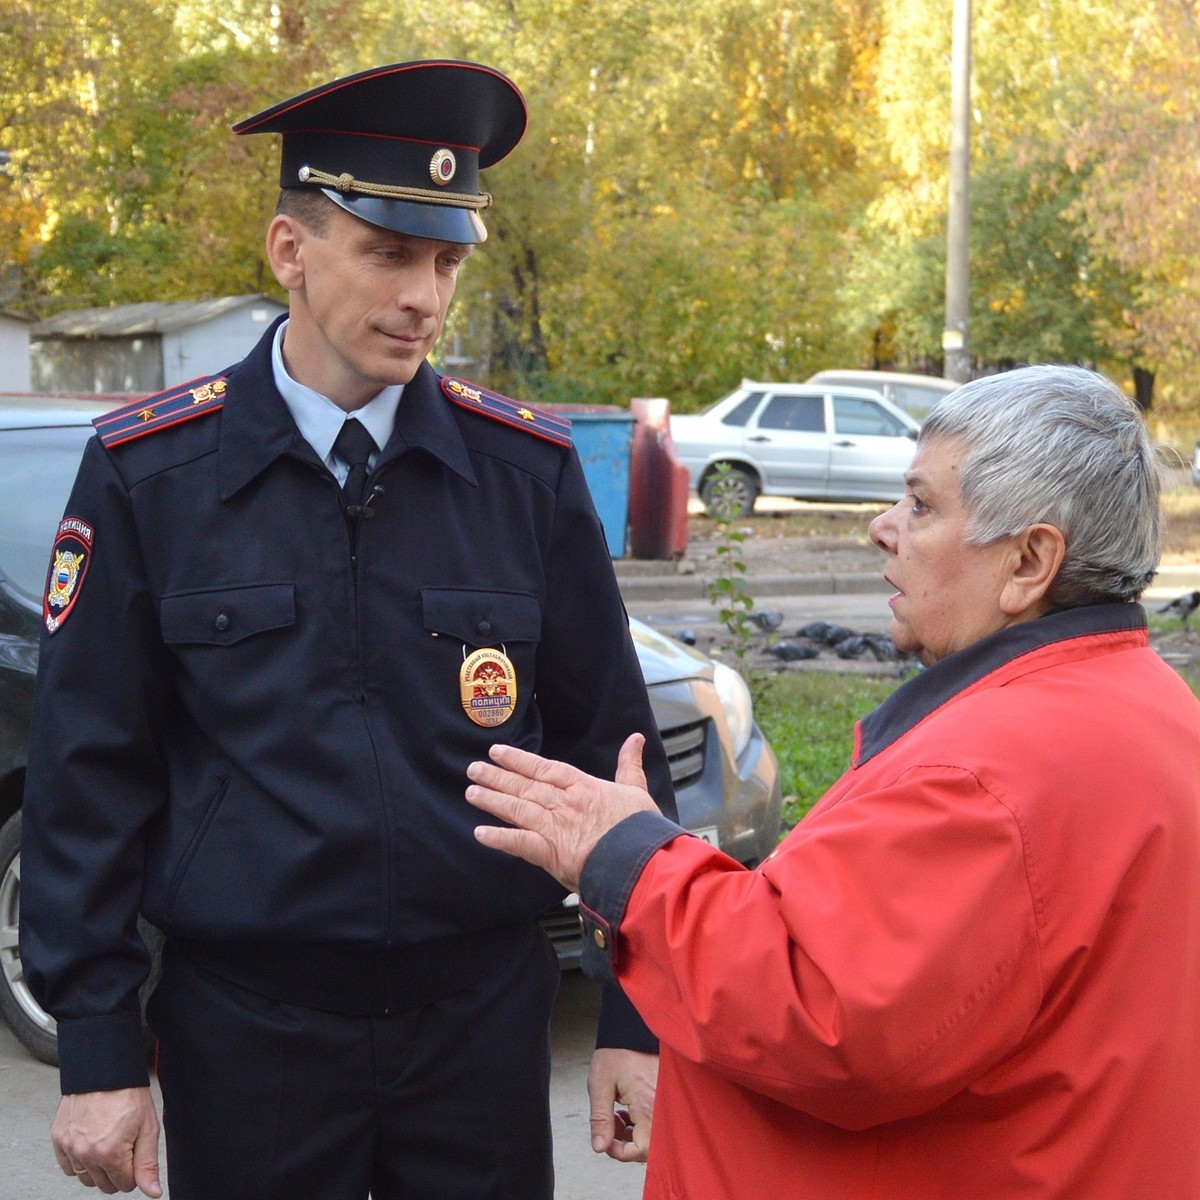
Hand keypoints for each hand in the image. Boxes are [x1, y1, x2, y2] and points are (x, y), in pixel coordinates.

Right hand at [51, 1087, 162, 1196]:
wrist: (104, 1070)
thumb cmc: (128, 1094)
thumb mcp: (148, 1127)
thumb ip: (148, 1164)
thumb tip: (152, 1192)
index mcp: (110, 1153)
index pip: (125, 1185)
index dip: (135, 1170)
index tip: (136, 1151)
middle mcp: (86, 1154)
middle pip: (105, 1185)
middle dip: (118, 1171)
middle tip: (124, 1144)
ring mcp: (69, 1148)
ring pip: (86, 1179)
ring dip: (98, 1168)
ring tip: (108, 1142)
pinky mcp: (58, 1140)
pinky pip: (68, 1167)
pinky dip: (80, 1161)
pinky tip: (92, 1143)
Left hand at [466, 733, 656, 891]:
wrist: (640, 860)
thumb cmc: (640, 829)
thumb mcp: (637, 790)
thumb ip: (630, 765)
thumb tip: (636, 739)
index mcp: (583, 787)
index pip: (544, 768)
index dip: (520, 760)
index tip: (498, 751)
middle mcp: (563, 803)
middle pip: (524, 786)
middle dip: (497, 776)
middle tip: (474, 768)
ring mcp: (555, 827)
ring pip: (517, 808)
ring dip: (492, 799)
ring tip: (472, 791)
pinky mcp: (551, 853)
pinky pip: (518, 843)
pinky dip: (499, 838)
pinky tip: (480, 833)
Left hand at [587, 1048, 657, 1162]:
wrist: (634, 1029)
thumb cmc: (618, 1051)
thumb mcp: (600, 1083)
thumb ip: (600, 1118)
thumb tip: (599, 1147)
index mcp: (648, 1106)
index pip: (640, 1151)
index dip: (620, 1152)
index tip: (605, 1139)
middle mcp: (662, 1108)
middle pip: (649, 1147)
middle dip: (626, 1142)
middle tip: (611, 1125)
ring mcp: (667, 1103)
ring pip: (653, 1136)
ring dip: (633, 1132)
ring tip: (617, 1115)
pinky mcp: (668, 1096)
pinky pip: (657, 1122)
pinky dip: (641, 1122)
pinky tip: (628, 1110)